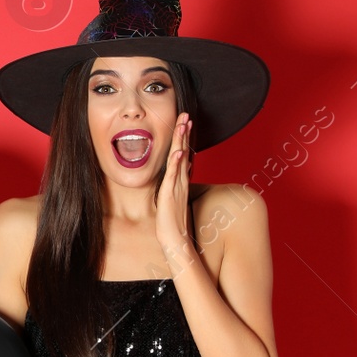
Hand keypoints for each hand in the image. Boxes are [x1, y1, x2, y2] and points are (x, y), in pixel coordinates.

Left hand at [155, 112, 193, 264]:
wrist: (174, 241)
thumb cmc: (171, 224)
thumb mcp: (170, 201)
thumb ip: (172, 188)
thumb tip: (174, 178)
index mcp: (179, 182)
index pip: (181, 155)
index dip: (182, 139)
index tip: (184, 123)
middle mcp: (180, 182)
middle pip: (183, 152)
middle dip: (184, 133)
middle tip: (186, 115)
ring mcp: (176, 187)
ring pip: (180, 160)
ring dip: (182, 142)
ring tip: (184, 124)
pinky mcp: (170, 195)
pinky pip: (174, 176)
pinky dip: (177, 163)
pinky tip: (179, 152)